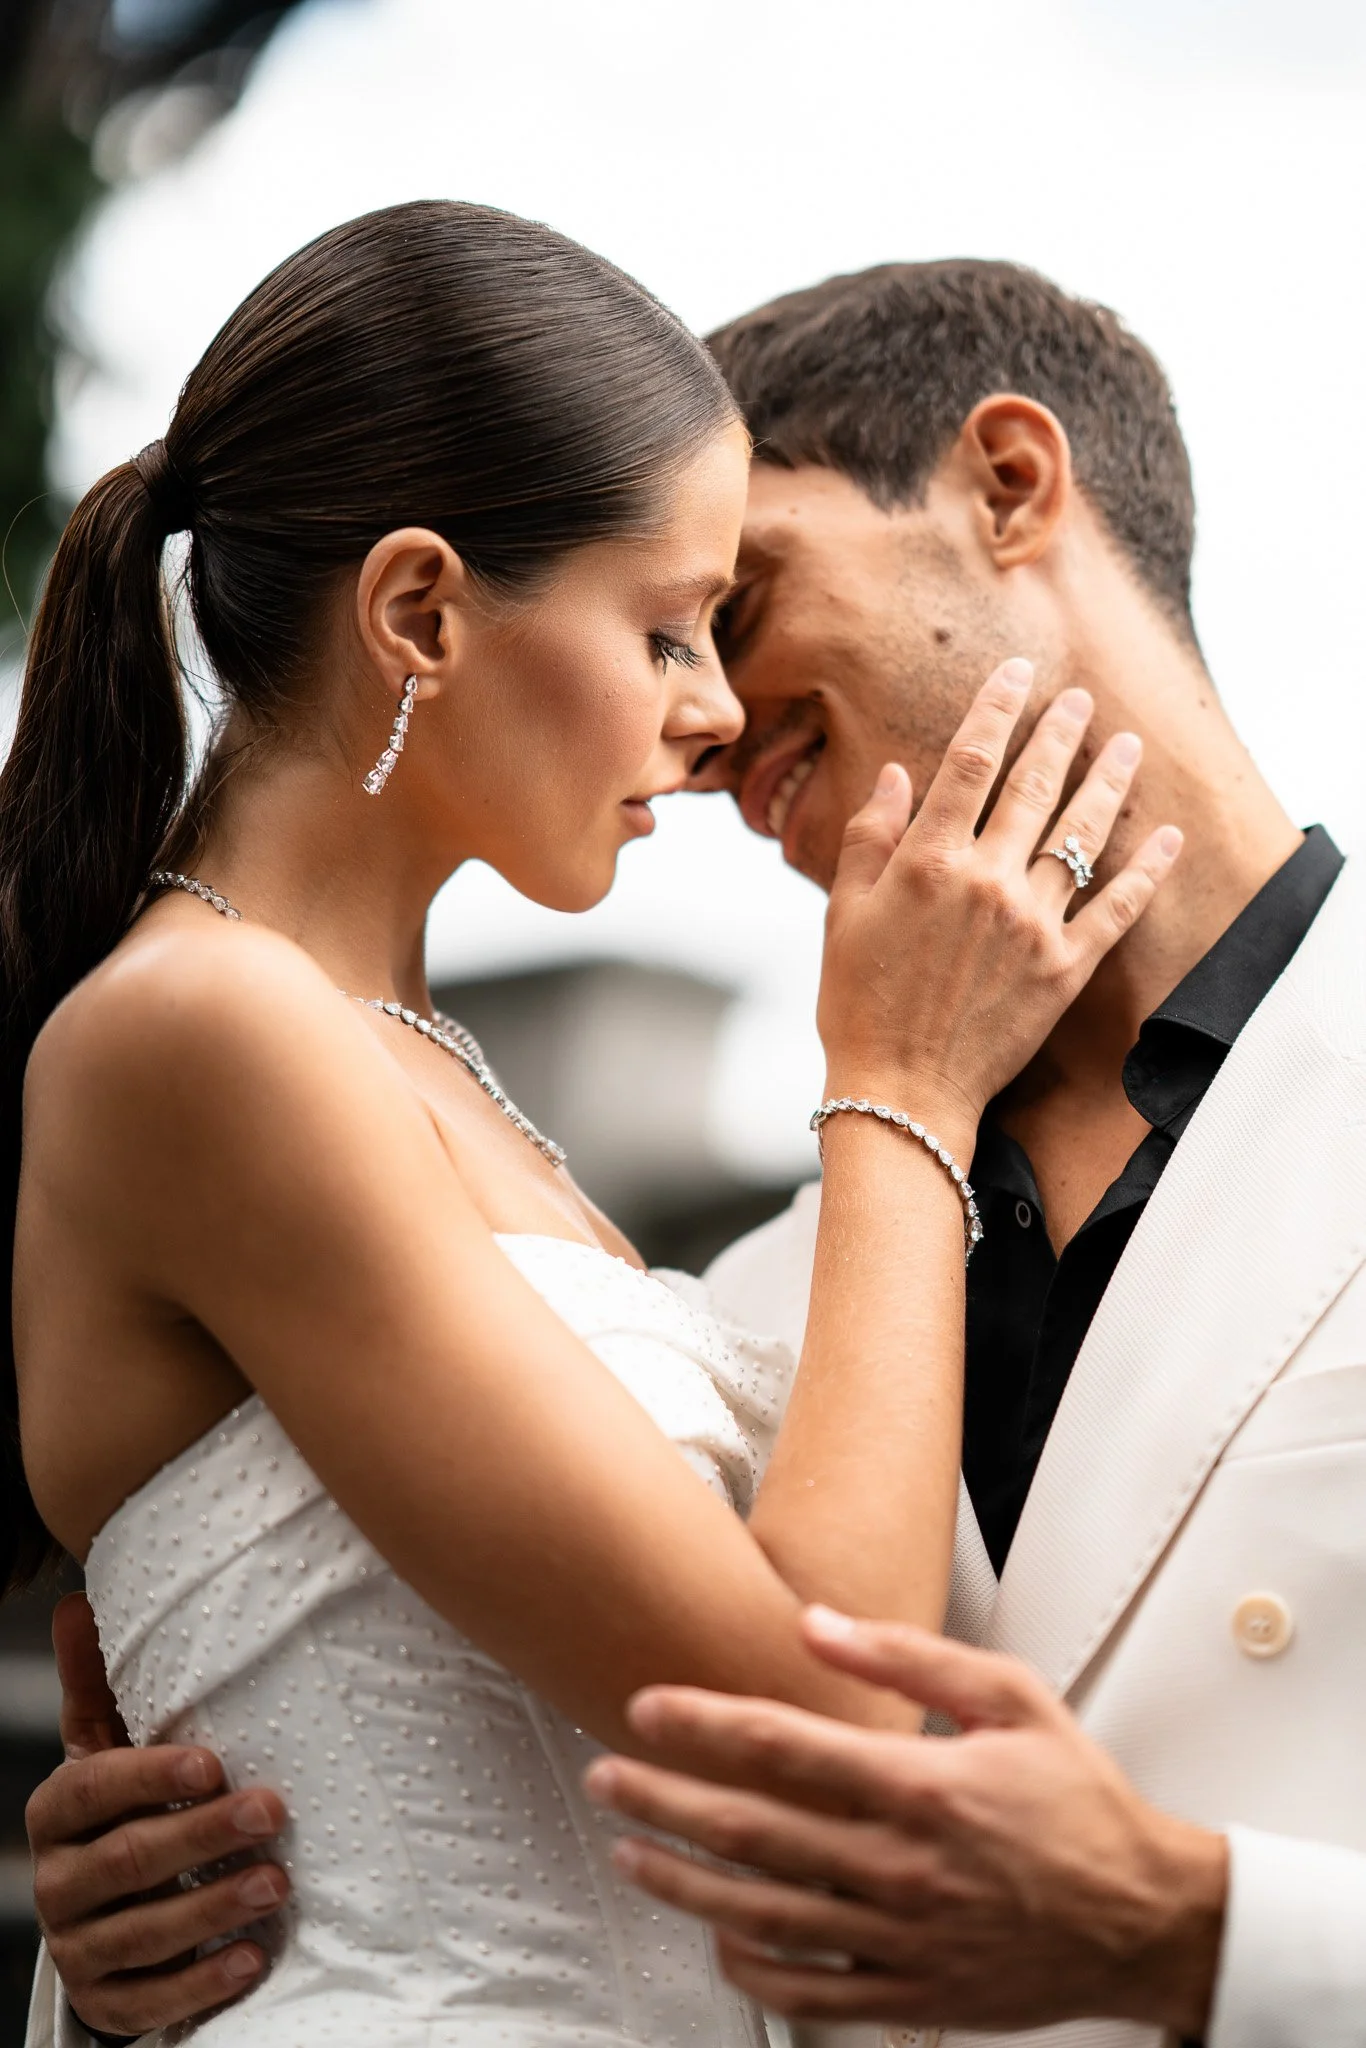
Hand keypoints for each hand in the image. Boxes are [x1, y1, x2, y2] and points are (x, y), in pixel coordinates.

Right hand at [26, 1593, 288, 2039]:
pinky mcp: (106, 2002)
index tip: (214, 1761)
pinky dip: (202, 1983)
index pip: (93, 1788)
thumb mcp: (111, 1745)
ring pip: (142, 1933)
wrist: (114, 1910)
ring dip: (213, 1907)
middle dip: (203, 1835)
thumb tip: (75, 1601)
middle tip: (271, 1811)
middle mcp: (57, 1883)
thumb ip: (98, 1683)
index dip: (150, 1775)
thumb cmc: (130, 1806)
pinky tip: (252, 1960)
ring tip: (277, 1883)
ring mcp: (79, 1948)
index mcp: (57, 1812)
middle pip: (127, 1859)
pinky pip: (151, 2000)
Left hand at [585, 1608, 1226, 2035]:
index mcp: (922, 1785)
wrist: (1147, 1919)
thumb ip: (910, 1656)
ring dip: (684, 1882)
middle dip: (664, 1801)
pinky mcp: (912, 1997)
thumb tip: (818, 1624)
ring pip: (763, 1913)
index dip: (703, 1724)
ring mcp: (901, 1940)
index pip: (783, 1747)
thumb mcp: (1013, 1698)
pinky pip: (810, 1993)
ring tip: (630, 1854)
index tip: (648, 1707)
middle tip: (605, 1779)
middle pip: (752, 1831)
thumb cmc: (1081, 1804)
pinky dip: (752, 1968)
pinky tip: (717, 1938)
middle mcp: (900, 1865)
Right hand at [817, 658, 1180, 1137]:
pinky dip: (1145, 870)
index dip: (997, 709)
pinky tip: (1166, 835)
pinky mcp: (1065, 967)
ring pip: (1079, 835)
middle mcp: (986, 881)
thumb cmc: (858, 1003)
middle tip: (1081, 700)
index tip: (1019, 673)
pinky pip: (1116, 907)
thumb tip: (900, 776)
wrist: (901, 1089)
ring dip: (1107, 783)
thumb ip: (872, 838)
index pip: (970, 762)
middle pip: (1034, 787)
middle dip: (1060, 734)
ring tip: (1126, 745)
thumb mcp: (844, 913)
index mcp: (928, 861)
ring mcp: (1032, 924)